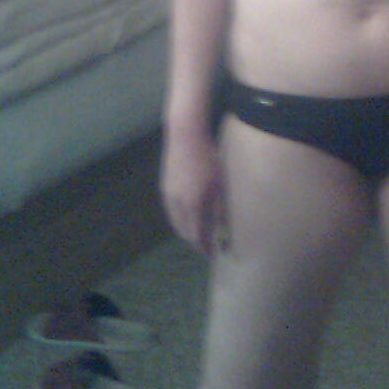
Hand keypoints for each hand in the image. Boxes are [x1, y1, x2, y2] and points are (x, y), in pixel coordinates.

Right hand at [160, 123, 226, 254]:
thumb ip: (220, 208)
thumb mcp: (219, 183)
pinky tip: (187, 215)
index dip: (203, 247)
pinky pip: (171, 211)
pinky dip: (179, 219)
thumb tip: (224, 229)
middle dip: (194, 241)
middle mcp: (177, 204)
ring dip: (186, 230)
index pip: (196, 235)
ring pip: (176, 221)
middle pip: (184, 231)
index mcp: (192, 205)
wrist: (185, 135)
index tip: (212, 254)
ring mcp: (168, 195)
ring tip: (197, 233)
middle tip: (205, 246)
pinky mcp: (165, 186)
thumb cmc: (208, 157)